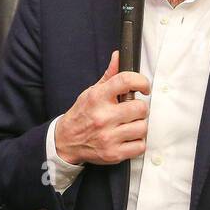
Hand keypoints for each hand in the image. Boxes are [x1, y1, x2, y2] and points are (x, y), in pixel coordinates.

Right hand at [54, 50, 149, 165]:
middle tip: (131, 110)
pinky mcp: (113, 154)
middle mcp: (103, 117)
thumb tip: (119, 56)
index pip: (125, 81)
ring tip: (128, 125)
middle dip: (139, 108)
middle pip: (140, 108)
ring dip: (139, 125)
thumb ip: (109, 75)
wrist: (66, 141)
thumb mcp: (91, 92)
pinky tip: (128, 138)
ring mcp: (108, 137)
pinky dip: (137, 142)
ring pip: (142, 127)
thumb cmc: (82, 114)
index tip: (144, 87)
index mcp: (98, 97)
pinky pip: (140, 146)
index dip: (141, 81)